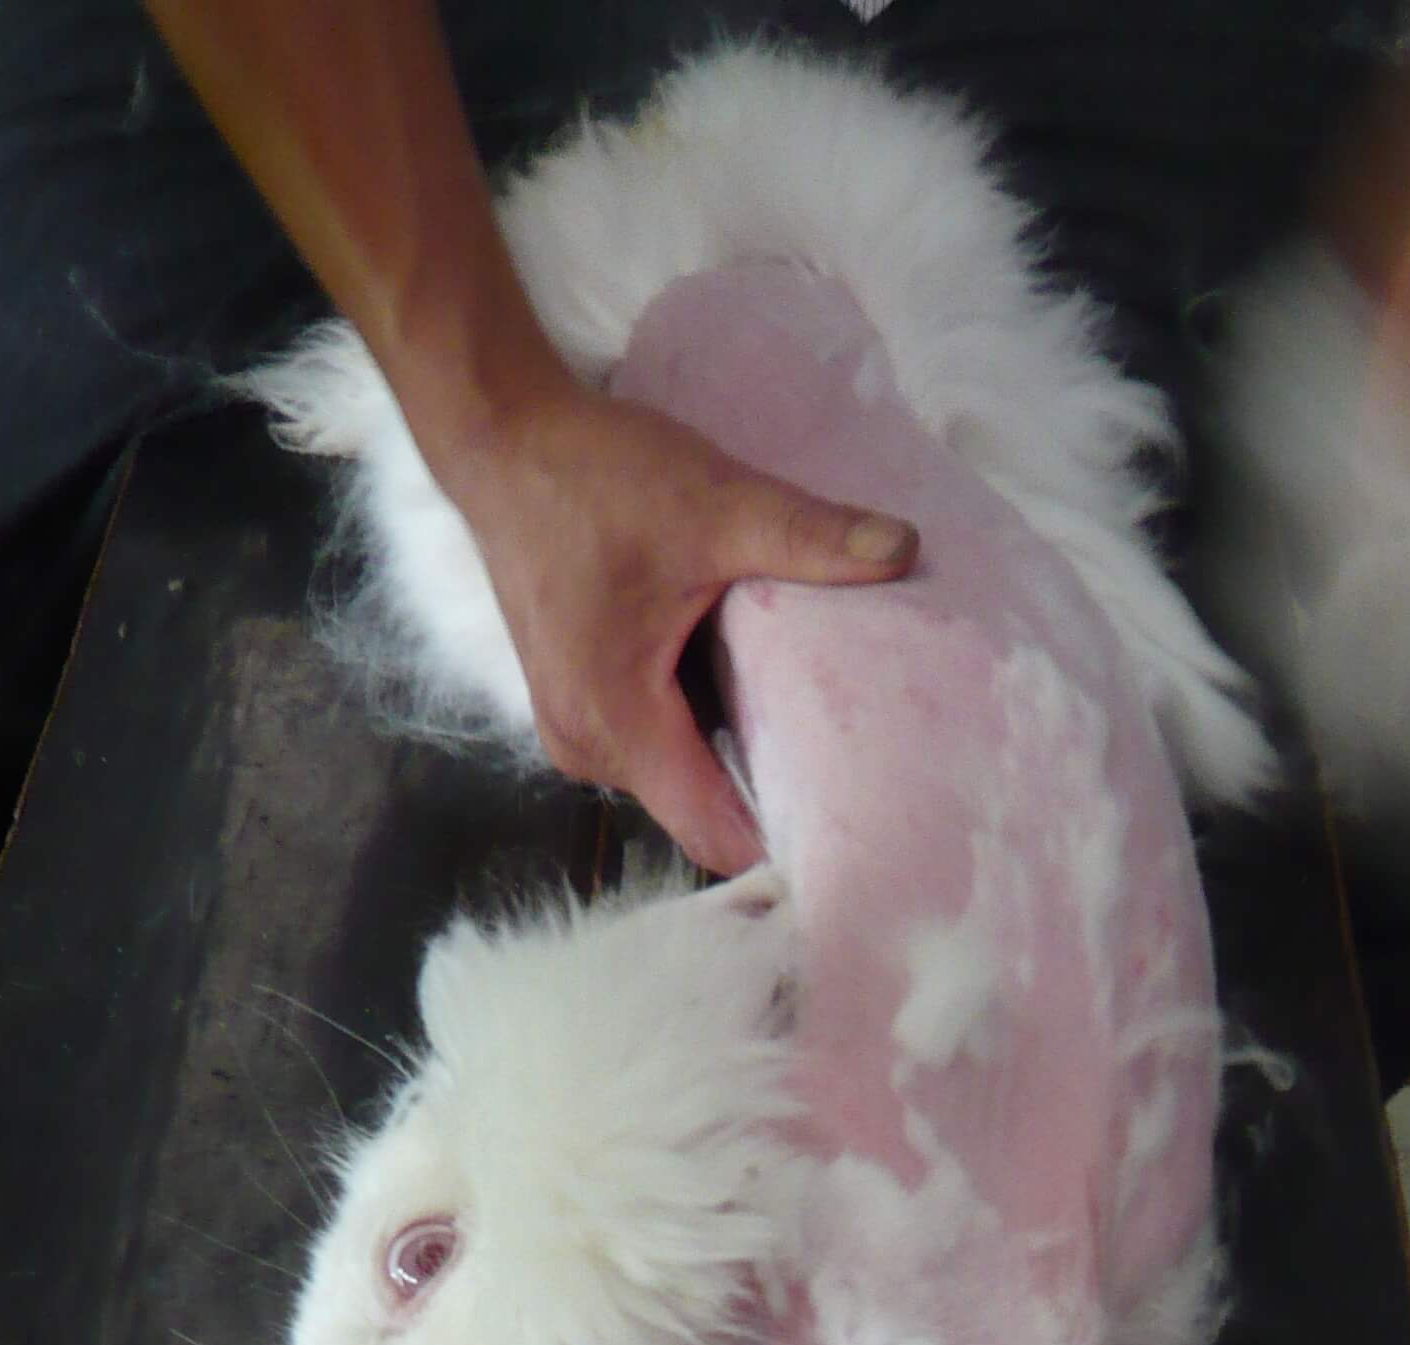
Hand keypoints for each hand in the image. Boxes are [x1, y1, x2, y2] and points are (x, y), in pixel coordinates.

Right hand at [433, 378, 916, 872]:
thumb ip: (810, 538)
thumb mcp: (715, 505)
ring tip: (809, 711)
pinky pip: (658, 742)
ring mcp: (577, 731)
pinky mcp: (578, 703)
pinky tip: (749, 679)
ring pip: (682, 778)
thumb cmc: (594, 475)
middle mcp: (589, 749)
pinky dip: (704, 720)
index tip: (858, 824)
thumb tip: (906, 549)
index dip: (788, 840)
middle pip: (704, 811)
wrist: (504, 439)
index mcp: (619, 723)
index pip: (717, 836)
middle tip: (857, 757)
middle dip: (774, 788)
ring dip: (739, 748)